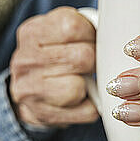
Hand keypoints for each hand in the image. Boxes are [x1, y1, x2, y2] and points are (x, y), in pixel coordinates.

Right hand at [9, 6, 98, 127]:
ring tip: (81, 81)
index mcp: (32, 32)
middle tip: (90, 65)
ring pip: (78, 87)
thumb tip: (113, 31)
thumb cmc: (52, 58)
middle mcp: (25, 60)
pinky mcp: (42, 114)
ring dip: (89, 85)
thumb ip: (82, 26)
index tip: (90, 41)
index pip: (72, 27)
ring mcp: (30, 89)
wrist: (27, 93)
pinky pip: (86, 111)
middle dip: (93, 61)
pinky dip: (91, 106)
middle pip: (81, 57)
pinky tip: (80, 100)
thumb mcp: (58, 33)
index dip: (91, 35)